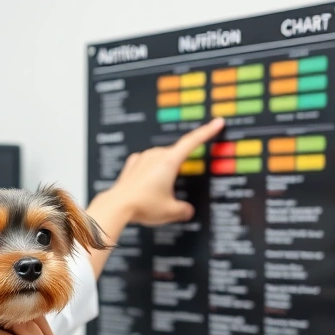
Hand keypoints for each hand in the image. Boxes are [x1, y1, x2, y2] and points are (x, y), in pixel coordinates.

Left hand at [106, 117, 224, 225]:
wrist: (117, 206)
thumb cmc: (142, 206)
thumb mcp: (171, 211)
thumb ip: (184, 209)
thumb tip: (187, 210)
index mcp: (169, 161)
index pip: (192, 141)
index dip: (207, 131)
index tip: (217, 123)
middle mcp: (155, 155)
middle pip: (176, 155)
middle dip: (180, 169)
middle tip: (175, 188)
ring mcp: (142, 158)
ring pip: (161, 160)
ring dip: (165, 172)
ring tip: (158, 194)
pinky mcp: (132, 165)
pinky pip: (147, 164)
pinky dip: (151, 173)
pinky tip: (148, 184)